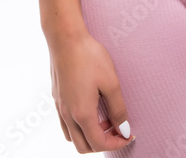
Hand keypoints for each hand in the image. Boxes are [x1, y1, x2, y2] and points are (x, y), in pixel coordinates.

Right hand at [48, 30, 133, 152]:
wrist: (65, 39)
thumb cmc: (89, 57)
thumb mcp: (111, 82)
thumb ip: (118, 109)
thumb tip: (123, 129)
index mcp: (82, 114)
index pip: (98, 144)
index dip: (116, 144)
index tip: (128, 135)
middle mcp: (68, 115)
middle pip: (83, 146)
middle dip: (102, 143)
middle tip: (117, 128)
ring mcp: (59, 107)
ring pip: (72, 137)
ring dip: (89, 136)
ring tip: (104, 119)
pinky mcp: (56, 98)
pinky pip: (65, 124)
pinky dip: (78, 126)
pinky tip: (90, 109)